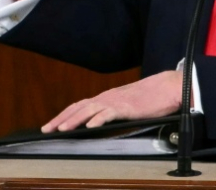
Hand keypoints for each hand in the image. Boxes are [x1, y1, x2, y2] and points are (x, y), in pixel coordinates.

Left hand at [41, 70, 183, 131]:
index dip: (65, 114)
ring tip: (62, 129)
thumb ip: (115, 112)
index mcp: (108, 97)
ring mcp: (117, 101)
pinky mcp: (127, 106)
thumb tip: (104, 124)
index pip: (80, 105)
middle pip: (79, 107)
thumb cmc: (153, 97)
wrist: (169, 87)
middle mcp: (108, 97)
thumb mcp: (129, 105)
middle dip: (61, 118)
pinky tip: (89, 126)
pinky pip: (109, 113)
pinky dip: (98, 119)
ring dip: (74, 120)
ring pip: (89, 109)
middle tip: (46, 129)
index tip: (53, 123)